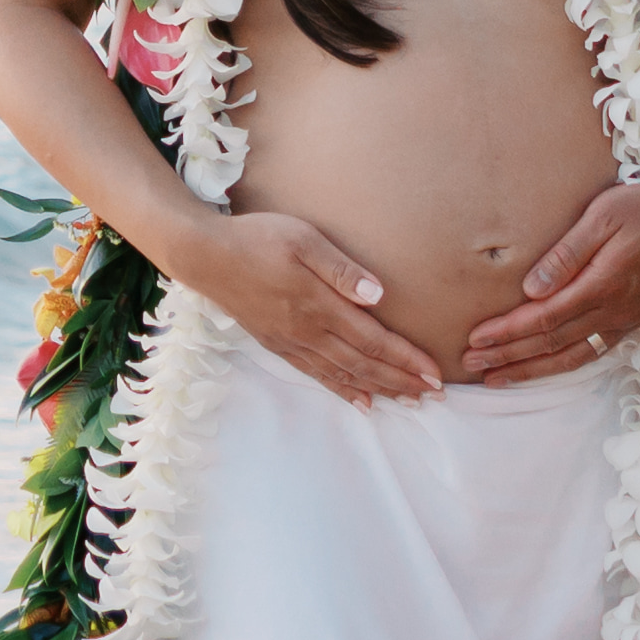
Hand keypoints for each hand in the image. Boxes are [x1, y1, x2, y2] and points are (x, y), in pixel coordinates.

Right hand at [182, 208, 444, 407]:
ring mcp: (291, 342)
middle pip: (363, 364)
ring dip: (379, 389)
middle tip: (433, 395)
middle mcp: (308, 332)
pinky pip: (317, 376)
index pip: (373, 340)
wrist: (206, 257)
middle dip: (401, 381)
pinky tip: (360, 400)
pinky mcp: (277, 345)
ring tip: (407, 401)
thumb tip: (378, 296)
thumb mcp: (303, 240)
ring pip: (343, 374)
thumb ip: (341, 270)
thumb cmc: (257, 238)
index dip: (406, 359)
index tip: (434, 373)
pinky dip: (343, 390)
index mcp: (318, 305)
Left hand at [452, 172, 639, 383]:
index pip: (543, 319)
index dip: (507, 333)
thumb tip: (530, 289)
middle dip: (508, 356)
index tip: (475, 339)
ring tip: (496, 378)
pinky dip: (562, 365)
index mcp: (602, 286)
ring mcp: (625, 320)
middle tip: (470, 364)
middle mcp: (613, 312)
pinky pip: (592, 352)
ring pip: (570, 356)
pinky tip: (544, 367)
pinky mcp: (633, 320)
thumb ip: (567, 253)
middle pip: (551, 343)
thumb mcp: (605, 215)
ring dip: (530, 369)